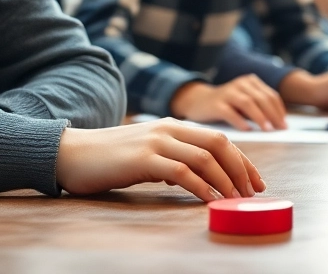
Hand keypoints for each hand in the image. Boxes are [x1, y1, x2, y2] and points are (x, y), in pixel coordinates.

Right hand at [55, 118, 265, 202]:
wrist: (71, 153)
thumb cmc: (109, 158)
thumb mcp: (148, 153)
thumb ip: (172, 159)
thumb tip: (195, 177)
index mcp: (173, 126)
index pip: (218, 139)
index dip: (242, 160)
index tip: (255, 180)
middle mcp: (169, 129)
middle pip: (219, 144)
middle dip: (241, 169)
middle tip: (252, 192)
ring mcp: (156, 142)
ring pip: (204, 157)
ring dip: (225, 180)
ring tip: (236, 199)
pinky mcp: (143, 160)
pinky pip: (181, 172)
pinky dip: (201, 186)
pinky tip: (210, 200)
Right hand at [170, 76, 287, 130]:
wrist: (197, 101)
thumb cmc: (227, 105)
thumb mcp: (245, 101)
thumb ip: (259, 108)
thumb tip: (279, 124)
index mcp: (250, 82)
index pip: (270, 95)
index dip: (279, 110)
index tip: (284, 125)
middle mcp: (240, 84)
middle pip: (261, 98)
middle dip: (273, 114)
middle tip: (279, 129)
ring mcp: (227, 93)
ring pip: (247, 103)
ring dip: (259, 117)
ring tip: (267, 130)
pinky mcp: (215, 104)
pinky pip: (230, 112)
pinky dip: (240, 121)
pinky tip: (247, 130)